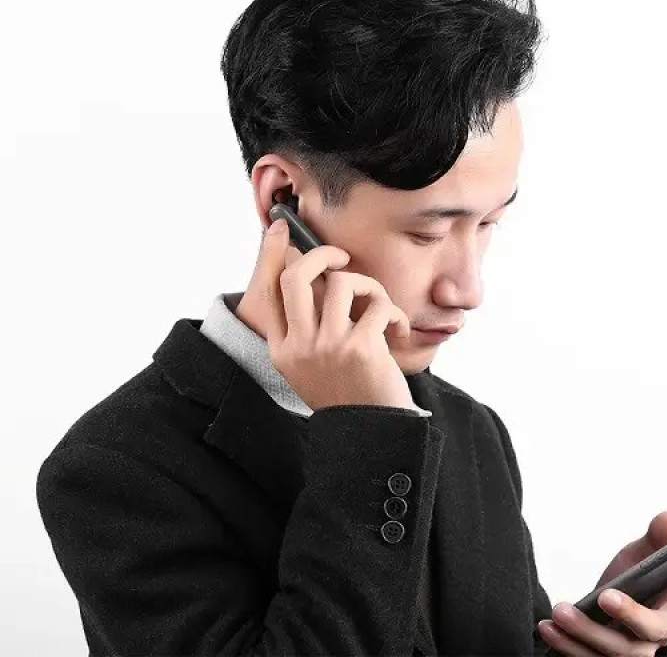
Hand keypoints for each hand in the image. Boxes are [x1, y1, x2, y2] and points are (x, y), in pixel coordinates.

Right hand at [254, 217, 414, 411]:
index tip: (281, 230)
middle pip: (297, 276)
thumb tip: (319, 278)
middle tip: (340, 257)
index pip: (268, 292)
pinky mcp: (360, 348)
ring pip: (343, 283)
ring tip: (379, 307)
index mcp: (283, 351)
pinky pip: (379, 305)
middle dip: (321, 254)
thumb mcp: (313, 368)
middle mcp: (299, 346)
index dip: (272, 254)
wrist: (373, 436)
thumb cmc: (350, 396)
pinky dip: (396, 314)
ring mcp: (328, 346)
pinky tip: (399, 332)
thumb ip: (308, 329)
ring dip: (369, 287)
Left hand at [536, 511, 666, 655]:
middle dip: (630, 613)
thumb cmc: (626, 584)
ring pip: (616, 650)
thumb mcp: (637, 558)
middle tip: (604, 596)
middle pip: (653, 628)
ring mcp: (635, 652)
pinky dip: (566, 644)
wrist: (598, 616)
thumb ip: (653, 540)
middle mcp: (659, 630)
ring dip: (585, 631)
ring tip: (560, 611)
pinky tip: (548, 627)